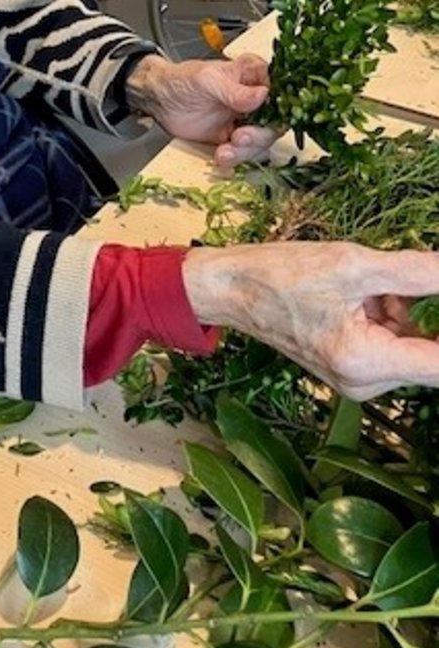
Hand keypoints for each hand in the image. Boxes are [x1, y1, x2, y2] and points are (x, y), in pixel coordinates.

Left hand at [125, 53, 274, 163]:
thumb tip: (262, 95)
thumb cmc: (182, 80)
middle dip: (260, 135)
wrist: (159, 99)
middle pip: (274, 122)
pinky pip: (242, 153)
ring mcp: (245, 120)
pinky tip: (221, 156)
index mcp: (254, 76)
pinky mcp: (232, 138)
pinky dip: (234, 158)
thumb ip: (234, 90)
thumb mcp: (207, 80)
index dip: (281, 107)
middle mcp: (255, 99)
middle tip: (241, 137)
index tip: (270, 118)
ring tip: (226, 151)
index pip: (281, 91)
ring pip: (260, 141)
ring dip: (247, 150)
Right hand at [184, 242, 438, 399]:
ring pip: (413, 345)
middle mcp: (366, 384)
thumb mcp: (353, 263)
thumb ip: (418, 272)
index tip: (437, 295)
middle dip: (424, 310)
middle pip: (430, 353)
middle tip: (390, 281)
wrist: (230, 289)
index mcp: (366, 362)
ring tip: (370, 283)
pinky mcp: (353, 370)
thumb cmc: (280, 274)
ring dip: (407, 310)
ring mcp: (359, 380)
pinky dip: (390, 316)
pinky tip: (364, 294)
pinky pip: (393, 344)